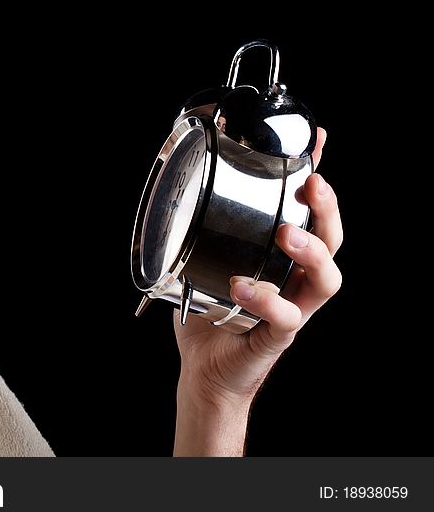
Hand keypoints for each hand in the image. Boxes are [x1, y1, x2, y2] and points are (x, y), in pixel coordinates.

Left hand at [173, 127, 342, 409]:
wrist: (205, 371)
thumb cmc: (209, 317)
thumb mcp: (202, 264)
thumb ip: (200, 233)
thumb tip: (179, 192)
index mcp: (283, 259)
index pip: (309, 212)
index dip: (317, 176)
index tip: (318, 140)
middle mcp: (296, 281)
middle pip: (332, 240)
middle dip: (327, 209)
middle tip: (311, 184)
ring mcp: (294, 309)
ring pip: (326, 279)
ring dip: (311, 251)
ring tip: (287, 233)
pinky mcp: (278, 336)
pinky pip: (285, 317)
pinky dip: (265, 299)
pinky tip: (243, 285)